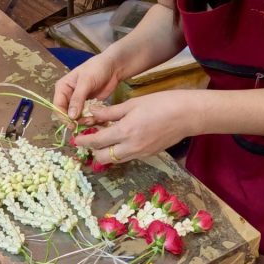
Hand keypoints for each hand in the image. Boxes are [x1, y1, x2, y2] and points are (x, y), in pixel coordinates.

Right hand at [53, 53, 122, 119]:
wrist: (113, 67)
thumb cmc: (96, 69)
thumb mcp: (86, 82)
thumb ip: (77, 99)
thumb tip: (70, 116)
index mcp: (63, 88)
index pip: (58, 106)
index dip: (63, 116)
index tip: (71, 125)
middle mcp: (68, 96)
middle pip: (67, 114)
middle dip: (75, 120)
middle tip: (85, 123)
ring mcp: (79, 102)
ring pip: (77, 117)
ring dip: (84, 121)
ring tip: (93, 119)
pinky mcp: (89, 106)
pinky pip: (87, 116)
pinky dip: (91, 119)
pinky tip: (98, 118)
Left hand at [73, 91, 197, 164]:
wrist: (188, 115)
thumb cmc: (161, 103)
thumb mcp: (132, 104)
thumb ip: (110, 112)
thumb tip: (92, 115)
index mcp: (125, 131)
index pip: (96, 142)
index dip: (83, 141)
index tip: (76, 139)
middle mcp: (131, 147)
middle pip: (103, 158)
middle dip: (94, 151)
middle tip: (91, 139)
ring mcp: (141, 153)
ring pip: (116, 160)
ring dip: (107, 152)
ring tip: (106, 138)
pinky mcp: (149, 155)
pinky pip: (128, 156)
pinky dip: (120, 150)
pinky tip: (123, 138)